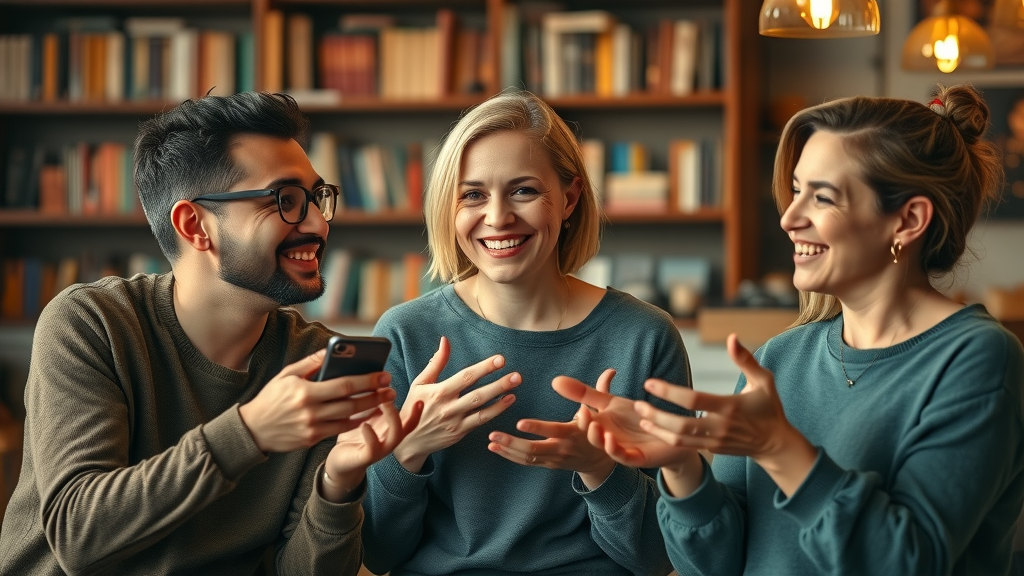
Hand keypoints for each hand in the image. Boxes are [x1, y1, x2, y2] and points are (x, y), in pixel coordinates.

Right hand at [239, 350, 395, 452]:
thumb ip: (311, 363)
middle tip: (391, 388)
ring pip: (348, 418)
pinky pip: (340, 430)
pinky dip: (356, 423)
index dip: (366, 380)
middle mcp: (310, 411)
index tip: (382, 374)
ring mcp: (312, 427)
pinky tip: (368, 415)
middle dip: (374, 395)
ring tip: (385, 400)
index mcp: (304, 391)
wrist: (252, 429)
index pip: (343, 385)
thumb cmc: (271, 398)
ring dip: (370, 409)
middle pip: (350, 403)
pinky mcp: (312, 439)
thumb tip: (333, 349)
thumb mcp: (287, 374)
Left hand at [321, 399, 423, 501]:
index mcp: (390, 427)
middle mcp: (389, 438)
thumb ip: (372, 399)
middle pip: (409, 426)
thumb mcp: (363, 413)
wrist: (340, 459)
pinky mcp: (366, 457)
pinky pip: (373, 448)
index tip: (420, 397)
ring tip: (383, 403)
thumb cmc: (352, 434)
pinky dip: (371, 436)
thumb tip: (377, 378)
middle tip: (394, 393)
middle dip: (411, 412)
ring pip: (395, 436)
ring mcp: (380, 449)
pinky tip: (364, 425)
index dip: (418, 409)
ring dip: (393, 418)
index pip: (410, 418)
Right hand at [393, 336, 521, 472]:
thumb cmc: (414, 407)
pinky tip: (508, 401)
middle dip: (498, 384)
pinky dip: (495, 411)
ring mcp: (455, 421)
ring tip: (515, 385)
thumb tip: (445, 340)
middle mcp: (448, 407)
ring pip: (482, 408)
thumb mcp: (420, 383)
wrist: (407, 441)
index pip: (465, 377)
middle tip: (516, 375)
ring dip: (500, 397)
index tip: (500, 360)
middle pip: (477, 394)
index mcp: (438, 392)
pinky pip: (481, 421)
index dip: (484, 368)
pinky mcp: (459, 433)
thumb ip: (436, 362)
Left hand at [487, 371, 616, 487]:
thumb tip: (610, 371)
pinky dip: (510, 456)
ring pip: (528, 458)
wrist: (601, 463)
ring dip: (507, 450)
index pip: (553, 431)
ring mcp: (555, 459)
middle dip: (512, 442)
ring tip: (491, 440)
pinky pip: (527, 463)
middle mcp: (563, 449)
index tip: (519, 422)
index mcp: (575, 433)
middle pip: (534, 449)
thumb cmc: (601, 432)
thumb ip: (601, 392)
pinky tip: (495, 447)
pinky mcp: (548, 465)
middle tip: (493, 433)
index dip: (537, 428)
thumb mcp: (604, 413)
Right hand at [552, 369, 697, 470]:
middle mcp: (607, 437)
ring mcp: (620, 448)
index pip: (584, 420)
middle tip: (582, 413)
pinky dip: (614, 448)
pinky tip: (611, 438)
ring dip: (598, 436)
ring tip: (596, 425)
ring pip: (605, 446)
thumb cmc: (638, 416)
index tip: (573, 409)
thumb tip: (556, 380)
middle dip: (585, 426)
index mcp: (600, 424)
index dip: (579, 416)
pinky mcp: (635, 457)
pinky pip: (622, 456)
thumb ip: (587, 392)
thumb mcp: (611, 403)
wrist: (669, 434)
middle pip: (591, 435)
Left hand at [637, 334, 815, 495]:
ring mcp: (715, 441)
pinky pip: (684, 446)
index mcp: (730, 407)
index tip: (650, 382)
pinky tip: (652, 427)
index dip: (669, 391)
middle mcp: (720, 427)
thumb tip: (732, 337)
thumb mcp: (764, 381)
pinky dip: (666, 438)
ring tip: (640, 415)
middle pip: (681, 424)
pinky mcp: (711, 449)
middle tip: (637, 403)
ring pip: (679, 439)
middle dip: (657, 414)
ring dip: (657, 428)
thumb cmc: (769, 408)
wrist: (775, 444)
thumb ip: (746, 360)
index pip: (693, 400)